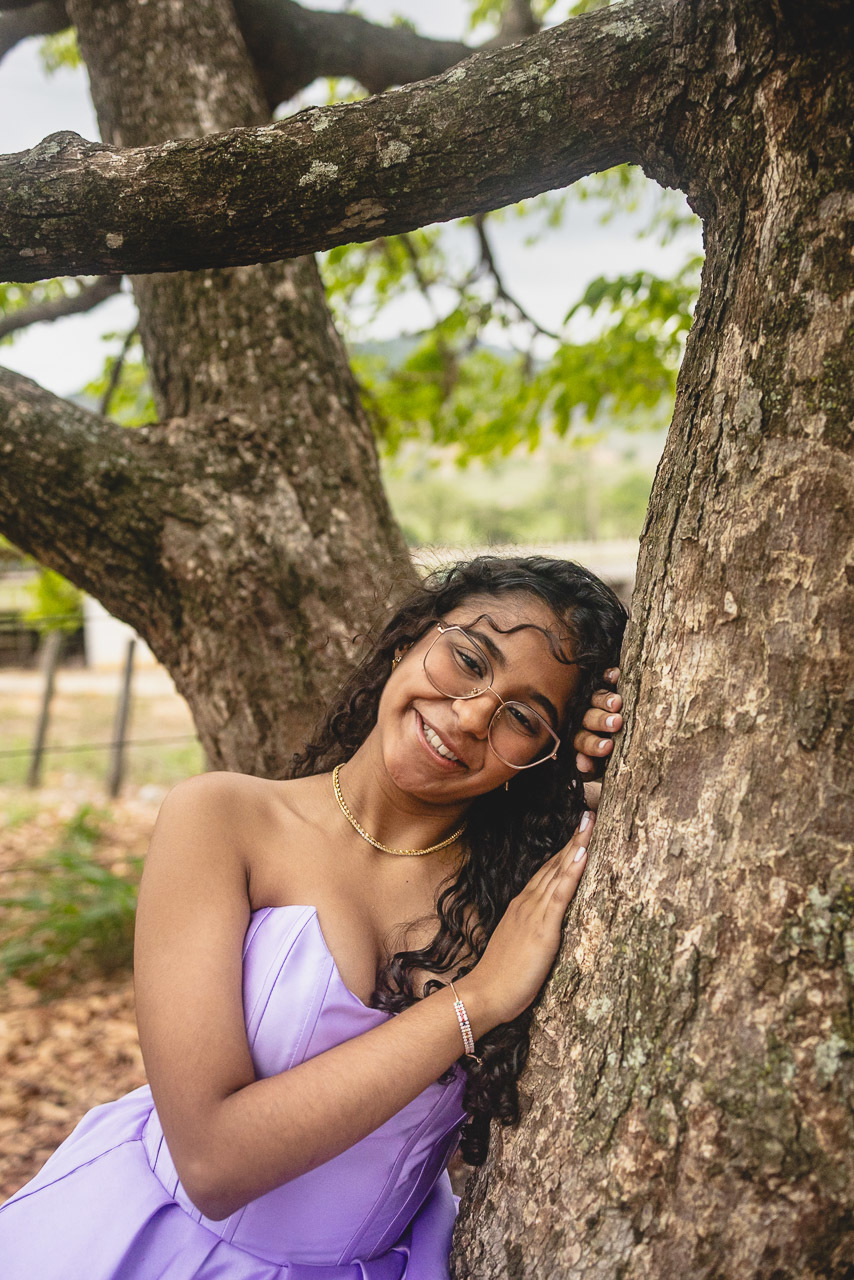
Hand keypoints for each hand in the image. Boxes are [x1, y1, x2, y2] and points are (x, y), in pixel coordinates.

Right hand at [462, 811, 593, 1028]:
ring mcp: (534, 913)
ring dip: (576, 846)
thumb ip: (530, 931)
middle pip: (555, 865)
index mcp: (523, 907)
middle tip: (589, 815)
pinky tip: (582, 853)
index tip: (578, 832)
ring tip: (589, 823)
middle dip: (574, 839)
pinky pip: (560, 894)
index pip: (547, 873)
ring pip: (559, 872)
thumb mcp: (518, 947)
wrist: (486, 993)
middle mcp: (528, 903)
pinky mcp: (543, 928)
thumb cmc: (502, 977)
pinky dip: (572, 871)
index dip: (564, 852)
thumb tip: (544, 927)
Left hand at [573, 667, 621, 789]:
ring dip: (605, 700)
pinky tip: (615, 674)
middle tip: (616, 723)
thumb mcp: (597, 766)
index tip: (607, 748)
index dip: (593, 745)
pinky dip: (609, 676)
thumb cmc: (605, 757)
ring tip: (616, 702)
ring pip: (596, 699)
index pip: (583, 741)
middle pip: (589, 718)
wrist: (616, 737)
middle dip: (602, 721)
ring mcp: (592, 701)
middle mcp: (583, 718)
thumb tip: (582, 764)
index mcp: (580, 739)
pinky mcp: (602, 685)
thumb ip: (589, 767)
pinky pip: (603, 679)